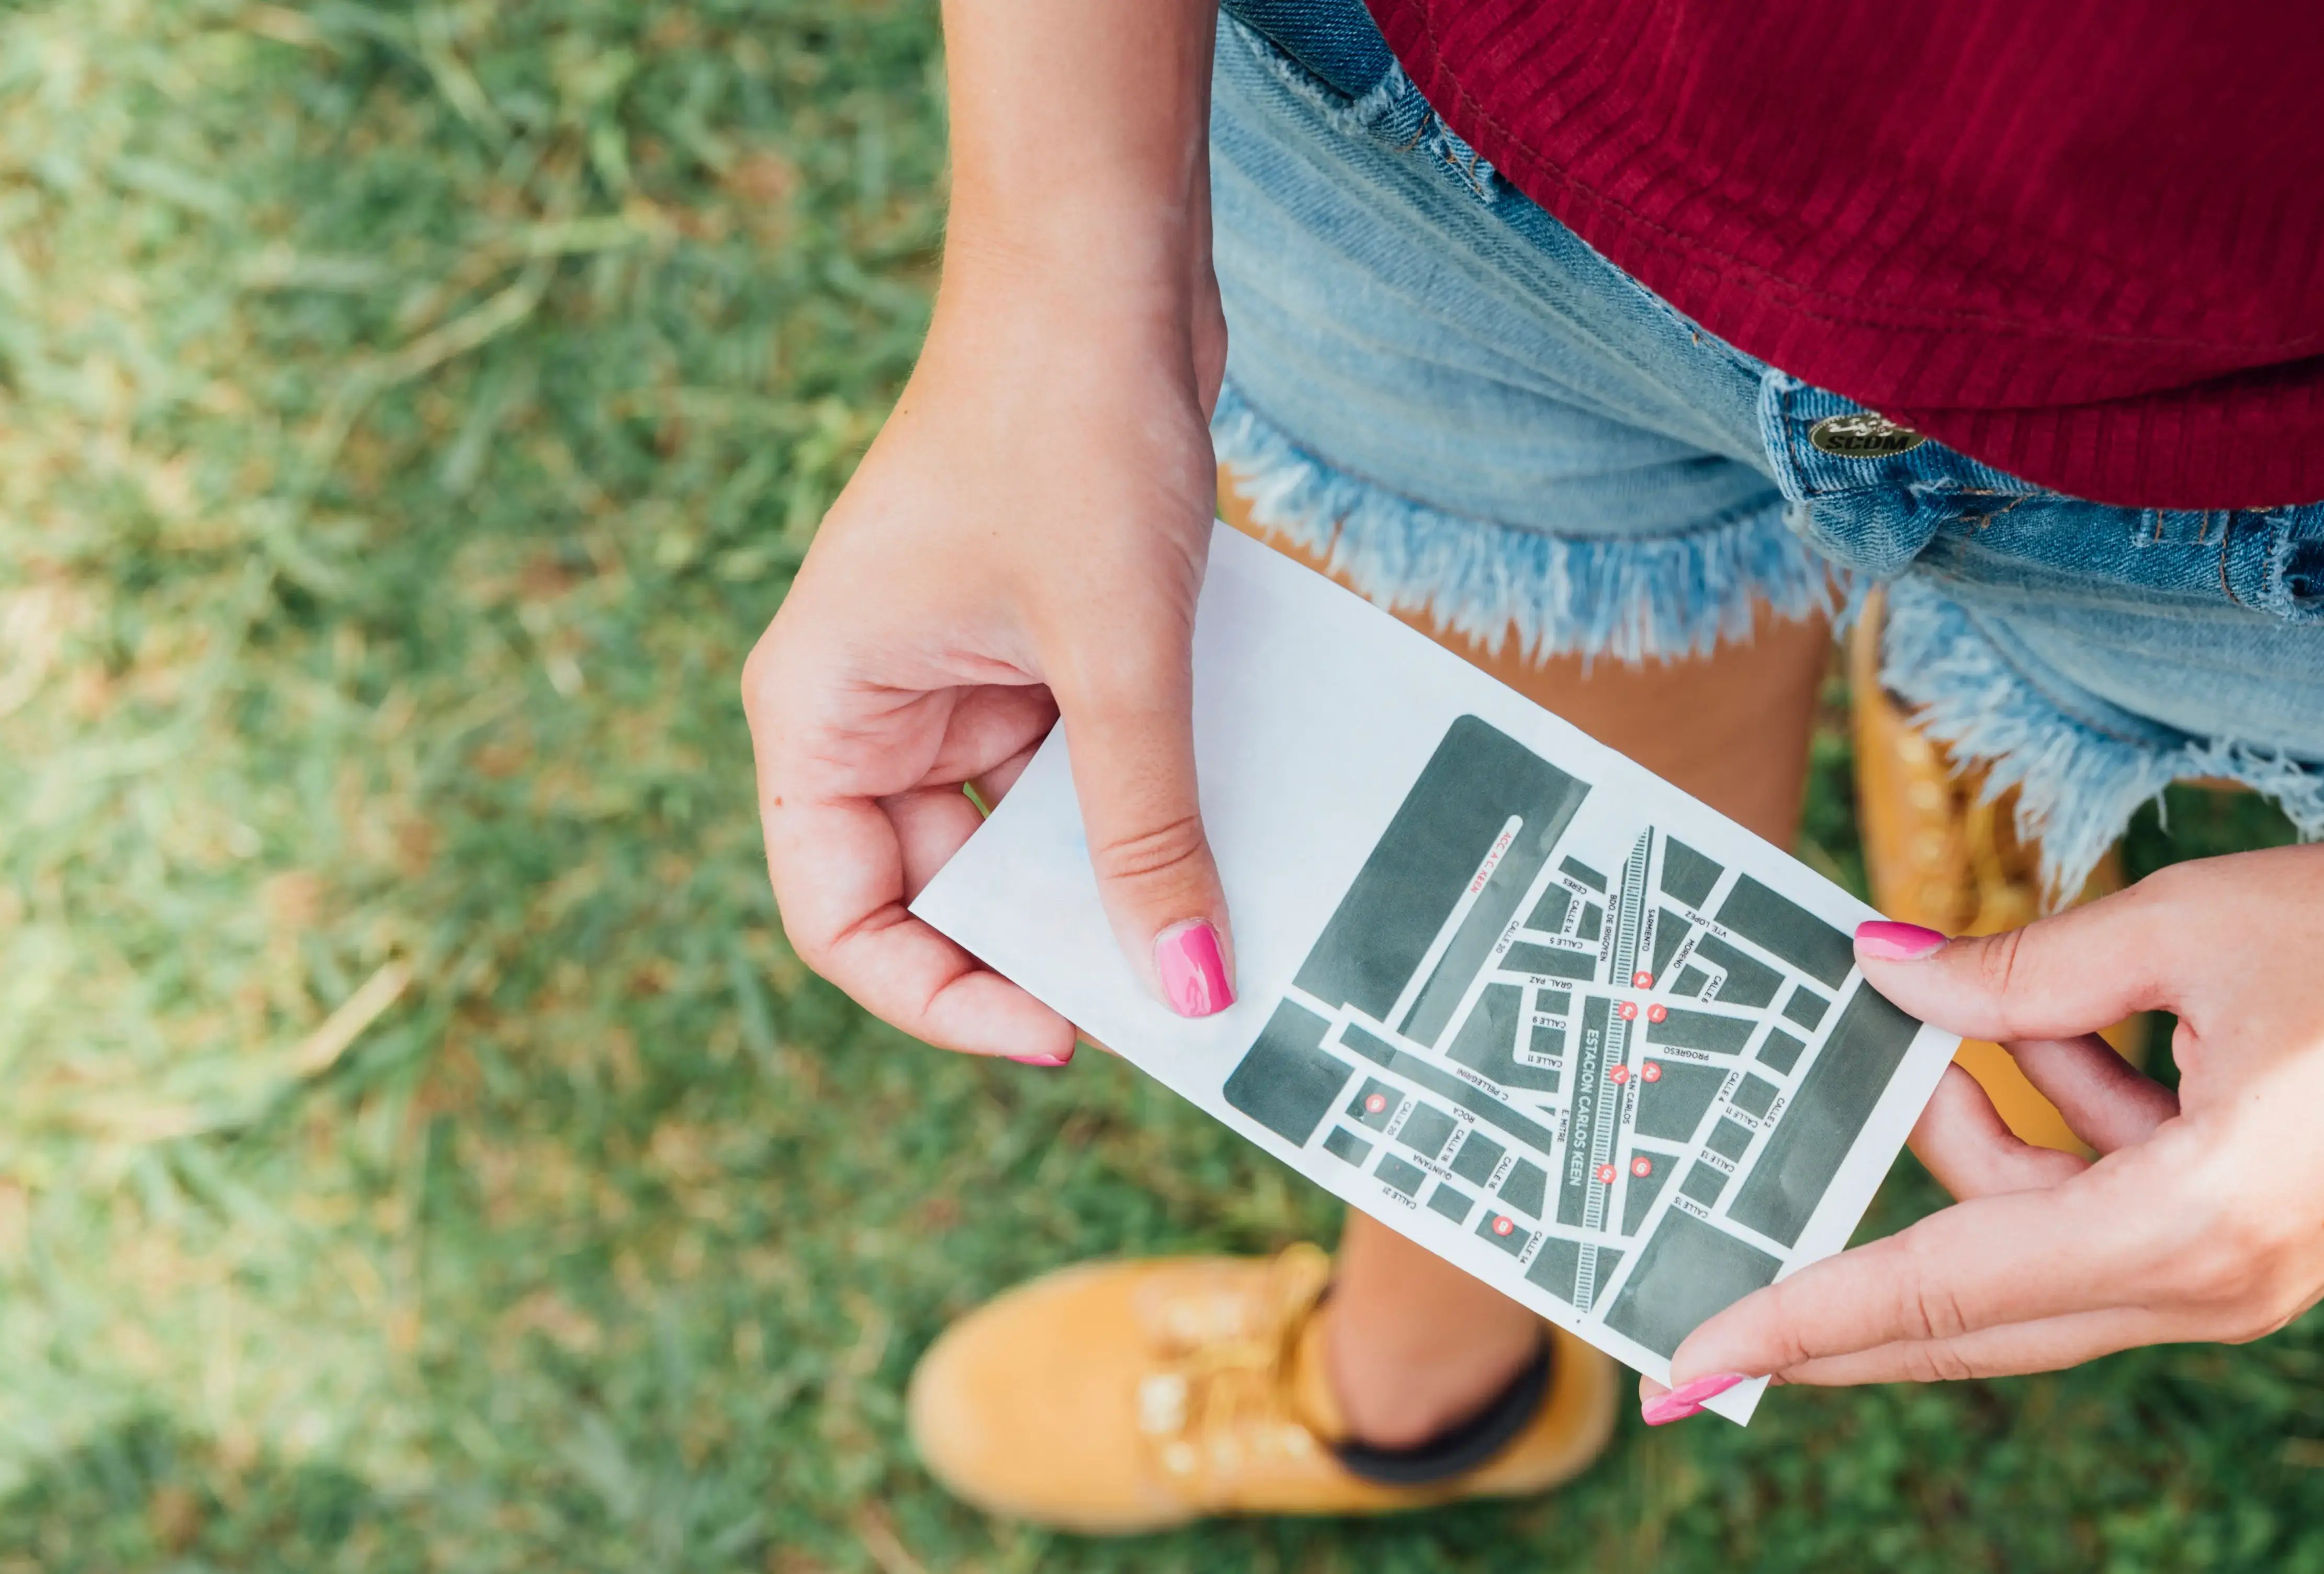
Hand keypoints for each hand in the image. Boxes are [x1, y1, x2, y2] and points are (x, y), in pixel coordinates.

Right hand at [741, 277, 1234, 1064]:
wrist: (1105, 272)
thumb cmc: (1065, 434)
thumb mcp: (1117, 659)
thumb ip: (1147, 829)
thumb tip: (1189, 986)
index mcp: (823, 712)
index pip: (845, 918)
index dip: (941, 999)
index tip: (1063, 1030)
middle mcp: (876, 707)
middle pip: (941, 888)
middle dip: (1048, 944)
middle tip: (1167, 987)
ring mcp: (959, 679)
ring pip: (1029, 832)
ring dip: (1112, 871)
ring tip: (1214, 912)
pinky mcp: (1039, 647)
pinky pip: (1086, 763)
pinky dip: (1150, 798)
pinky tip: (1233, 825)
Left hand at [1650, 820, 2323, 1400]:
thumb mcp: (2185, 927)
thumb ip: (2019, 968)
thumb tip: (1885, 969)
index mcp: (2188, 1231)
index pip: (1933, 1292)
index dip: (1793, 1325)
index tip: (1682, 1373)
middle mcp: (2214, 1285)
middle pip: (1970, 1308)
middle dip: (1848, 1274)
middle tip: (1732, 1253)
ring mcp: (2248, 1272)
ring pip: (2042, 1242)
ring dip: (1988, 1132)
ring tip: (1979, 1002)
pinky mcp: (2268, 1235)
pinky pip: (2116, 1207)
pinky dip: (2070, 1123)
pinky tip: (2075, 1017)